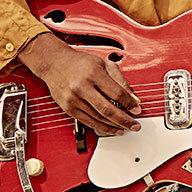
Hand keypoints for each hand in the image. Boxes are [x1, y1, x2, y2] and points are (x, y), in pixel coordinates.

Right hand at [18, 32, 140, 135]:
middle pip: (107, 109)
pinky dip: (101, 126)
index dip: (129, 104)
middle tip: (135, 126)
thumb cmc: (81, 63)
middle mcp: (82, 87)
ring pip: (98, 118)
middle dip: (124, 120)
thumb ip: (120, 80)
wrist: (54, 63)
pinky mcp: (68, 108)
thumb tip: (133, 98)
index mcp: (94, 74)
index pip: (117, 93)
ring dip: (113, 126)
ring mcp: (73, 99)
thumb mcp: (104, 64)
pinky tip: (110, 128)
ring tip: (125, 128)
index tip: (137, 110)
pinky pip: (87, 121)